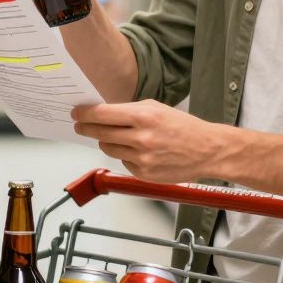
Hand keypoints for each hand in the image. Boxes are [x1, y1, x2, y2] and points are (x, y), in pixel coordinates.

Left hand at [72, 100, 228, 183]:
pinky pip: (122, 162)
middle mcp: (141, 138)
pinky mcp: (144, 174)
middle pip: (100, 133)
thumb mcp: (157, 108)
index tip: (76, 113)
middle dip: (86, 128)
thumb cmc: (183, 127)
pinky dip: (124, 155)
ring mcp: (142, 158)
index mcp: (144, 116)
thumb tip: (103, 113)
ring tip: (115, 137)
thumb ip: (130, 111)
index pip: (103, 114)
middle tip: (80, 125)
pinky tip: (137, 151)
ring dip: (106, 142)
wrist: (207, 150)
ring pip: (108, 149)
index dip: (85, 114)